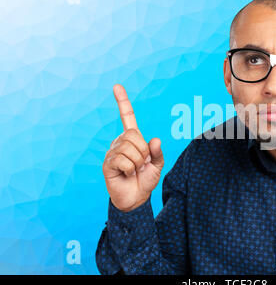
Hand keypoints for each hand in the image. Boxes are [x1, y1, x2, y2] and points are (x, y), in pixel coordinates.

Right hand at [102, 84, 163, 211]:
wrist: (136, 198)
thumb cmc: (146, 179)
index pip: (127, 117)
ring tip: (134, 170)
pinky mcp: (107, 163)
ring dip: (138, 162)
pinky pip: (123, 160)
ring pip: (130, 148)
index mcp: (132, 139)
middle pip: (134, 135)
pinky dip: (130, 169)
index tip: (117, 86)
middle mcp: (120, 142)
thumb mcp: (157, 164)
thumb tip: (155, 139)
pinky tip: (126, 174)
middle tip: (142, 164)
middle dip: (143, 152)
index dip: (123, 102)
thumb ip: (157, 152)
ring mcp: (112, 152)